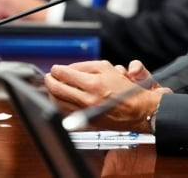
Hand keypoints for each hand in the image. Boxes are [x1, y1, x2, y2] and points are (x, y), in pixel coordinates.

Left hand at [45, 60, 171, 132]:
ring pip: (58, 102)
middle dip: (50, 81)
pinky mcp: (86, 121)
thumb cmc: (126, 89)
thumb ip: (87, 66)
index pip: (65, 74)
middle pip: (57, 89)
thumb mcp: (108, 69)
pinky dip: (59, 104)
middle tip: (49, 77)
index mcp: (94, 83)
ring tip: (51, 87)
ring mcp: (86, 111)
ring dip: (51, 93)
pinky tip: (59, 99)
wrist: (138, 110)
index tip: (55, 68)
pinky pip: (65, 112)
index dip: (57, 70)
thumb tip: (69, 69)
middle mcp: (88, 99)